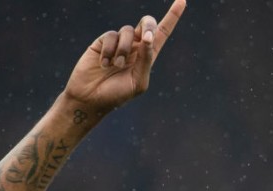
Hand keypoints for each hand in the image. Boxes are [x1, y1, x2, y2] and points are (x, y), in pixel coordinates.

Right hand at [63, 0, 185, 112]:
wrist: (90, 98)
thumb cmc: (116, 95)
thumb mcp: (137, 81)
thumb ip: (146, 60)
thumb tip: (148, 37)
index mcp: (147, 57)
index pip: (162, 33)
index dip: (173, 17)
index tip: (182, 0)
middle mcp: (135, 46)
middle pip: (147, 23)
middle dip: (149, 26)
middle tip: (145, 38)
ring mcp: (119, 43)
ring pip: (129, 31)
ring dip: (124, 49)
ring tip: (116, 66)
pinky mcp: (103, 41)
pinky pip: (111, 36)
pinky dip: (109, 51)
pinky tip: (103, 65)